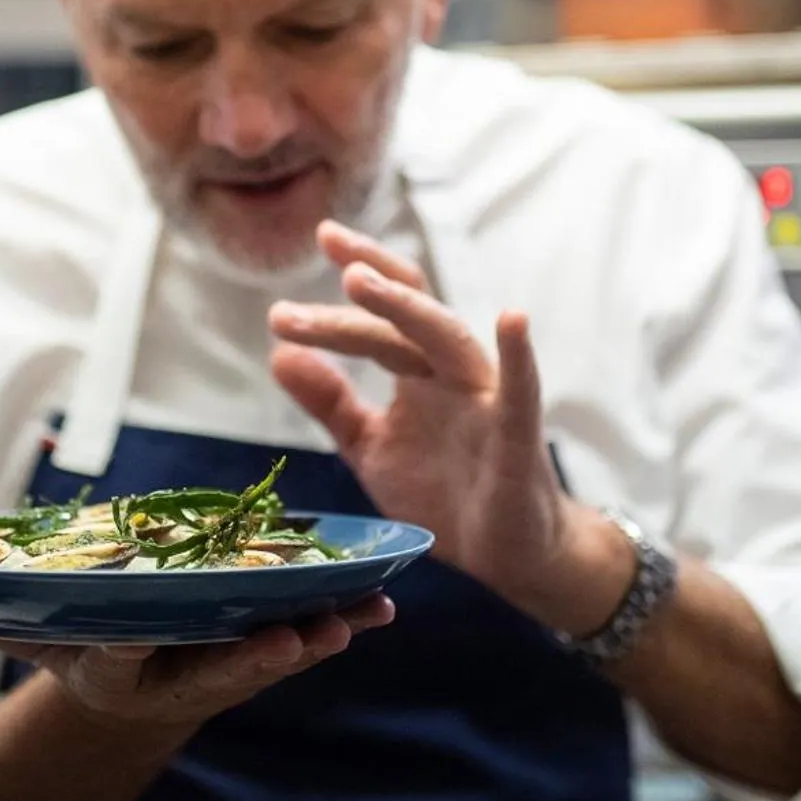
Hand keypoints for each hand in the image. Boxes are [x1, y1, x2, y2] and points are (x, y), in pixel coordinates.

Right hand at [0, 594, 395, 730]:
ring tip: (355, 620)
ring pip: (272, 650)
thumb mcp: (22, 638)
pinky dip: (341, 620)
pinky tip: (381, 604)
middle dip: (252, 655)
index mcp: (111, 668)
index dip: (133, 643)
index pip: (120, 653)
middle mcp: (173, 673)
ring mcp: (223, 663)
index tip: (143, 632)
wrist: (131, 691)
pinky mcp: (260, 646)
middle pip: (214, 664)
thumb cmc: (77, 648)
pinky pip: (304, 634)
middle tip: (287, 643)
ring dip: (315, 635)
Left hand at [267, 221, 630, 633]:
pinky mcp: (517, 438)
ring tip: (364, 280)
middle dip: (372, 277)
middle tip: (330, 244)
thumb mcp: (370, 447)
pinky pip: (521, 391)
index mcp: (417, 375)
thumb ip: (330, 403)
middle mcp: (451, 375)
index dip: (344, 293)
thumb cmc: (444, 495)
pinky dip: (519, 356)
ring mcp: (486, 401)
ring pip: (448, 339)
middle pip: (412, 311)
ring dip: (408, 308)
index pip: (378, 320)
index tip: (305, 263)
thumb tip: (279, 354)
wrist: (504, 556)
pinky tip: (512, 318)